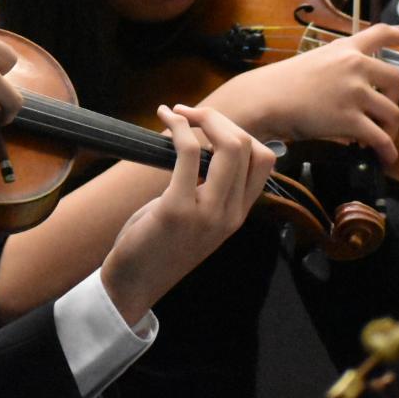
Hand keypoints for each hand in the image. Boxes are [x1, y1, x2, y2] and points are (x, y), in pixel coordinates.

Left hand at [100, 105, 274, 322]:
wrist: (134, 285)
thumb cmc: (158, 245)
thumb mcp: (196, 218)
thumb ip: (209, 188)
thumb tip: (204, 144)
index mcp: (238, 214)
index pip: (265, 161)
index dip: (239, 131)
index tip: (209, 124)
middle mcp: (230, 215)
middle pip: (249, 147)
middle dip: (219, 118)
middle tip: (189, 113)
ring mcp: (208, 214)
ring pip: (228, 146)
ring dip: (203, 117)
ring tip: (176, 113)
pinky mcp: (177, 209)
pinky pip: (189, 154)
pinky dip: (178, 128)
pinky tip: (165, 121)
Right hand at [202, 23, 398, 164]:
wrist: (265, 99)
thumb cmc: (282, 83)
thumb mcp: (313, 62)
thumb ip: (337, 67)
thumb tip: (356, 88)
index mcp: (345, 49)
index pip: (380, 34)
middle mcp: (354, 65)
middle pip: (395, 79)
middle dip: (394, 98)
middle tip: (385, 113)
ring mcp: (354, 92)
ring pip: (391, 112)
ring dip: (390, 128)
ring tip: (382, 139)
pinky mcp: (351, 119)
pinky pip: (380, 138)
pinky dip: (387, 150)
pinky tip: (386, 158)